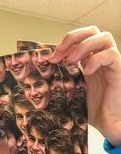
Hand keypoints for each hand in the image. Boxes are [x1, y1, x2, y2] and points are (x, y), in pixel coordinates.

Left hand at [49, 26, 120, 146]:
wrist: (108, 122)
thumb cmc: (91, 109)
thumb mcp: (73, 91)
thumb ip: (64, 80)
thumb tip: (41, 78)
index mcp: (90, 60)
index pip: (80, 38)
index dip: (65, 43)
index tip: (51, 57)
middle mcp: (101, 58)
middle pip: (92, 30)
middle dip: (73, 38)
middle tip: (59, 53)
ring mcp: (111, 63)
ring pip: (104, 37)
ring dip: (84, 46)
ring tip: (72, 61)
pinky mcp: (119, 71)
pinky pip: (111, 55)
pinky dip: (97, 59)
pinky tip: (87, 71)